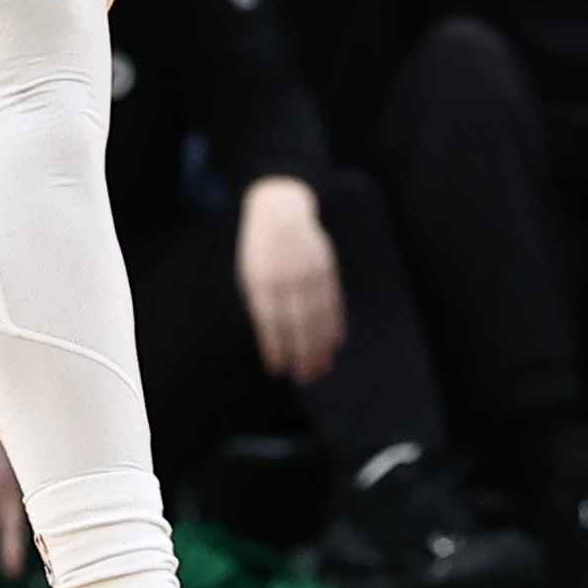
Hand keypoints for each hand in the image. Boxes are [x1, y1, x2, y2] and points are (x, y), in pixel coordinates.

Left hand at [231, 175, 346, 385]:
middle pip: (298, 324)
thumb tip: (276, 343)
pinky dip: (335, 324)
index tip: (279, 369)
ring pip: (319, 316)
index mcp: (262, 280)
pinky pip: (333, 302)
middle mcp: (287, 278)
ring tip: (322, 367)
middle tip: (305, 376)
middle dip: (302, 353)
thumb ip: (262, 304)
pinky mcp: (327, 268)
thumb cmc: (261, 251)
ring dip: (321, 345)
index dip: (275, 347)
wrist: (281, 211)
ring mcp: (309, 272)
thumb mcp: (251, 274)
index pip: (270, 322)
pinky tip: (335, 343)